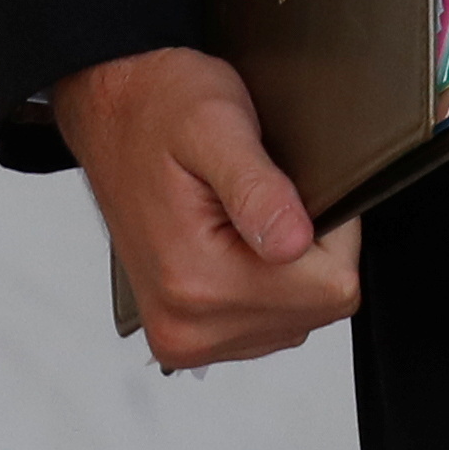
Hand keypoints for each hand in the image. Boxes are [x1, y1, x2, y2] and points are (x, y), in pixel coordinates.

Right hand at [57, 46, 362, 369]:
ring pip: (296, 320)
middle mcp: (186, 327)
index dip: (336, 231)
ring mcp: (182, 339)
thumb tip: (294, 242)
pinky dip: (267, 285)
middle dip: (310, 253)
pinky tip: (237, 243)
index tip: (295, 193)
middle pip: (317, 310)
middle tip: (266, 199)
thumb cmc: (159, 110)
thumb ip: (259, 188)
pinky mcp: (185, 337)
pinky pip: (266, 325)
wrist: (113, 116)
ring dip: (288, 272)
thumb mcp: (216, 124)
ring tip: (246, 218)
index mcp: (197, 282)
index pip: (332, 288)